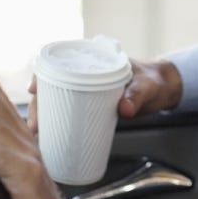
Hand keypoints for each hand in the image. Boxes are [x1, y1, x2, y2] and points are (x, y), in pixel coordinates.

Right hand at [27, 57, 183, 133]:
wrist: (163, 90)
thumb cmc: (153, 81)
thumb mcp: (147, 86)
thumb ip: (137, 95)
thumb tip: (124, 108)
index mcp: (93, 61)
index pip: (59, 62)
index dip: (42, 74)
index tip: (34, 90)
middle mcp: (84, 74)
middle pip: (52, 86)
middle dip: (39, 105)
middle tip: (35, 125)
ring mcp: (85, 91)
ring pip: (57, 101)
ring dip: (44, 116)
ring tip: (37, 135)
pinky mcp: (90, 107)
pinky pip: (69, 113)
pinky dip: (57, 123)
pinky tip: (47, 137)